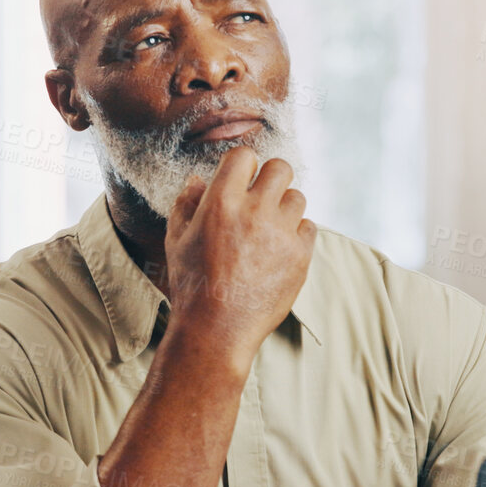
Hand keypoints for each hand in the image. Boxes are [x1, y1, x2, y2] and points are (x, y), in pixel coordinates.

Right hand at [163, 146, 315, 362]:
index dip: (242, 166)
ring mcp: (281, 233)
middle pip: (280, 168)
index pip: (244, 156)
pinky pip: (308, 227)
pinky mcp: (300, 256)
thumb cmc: (192, 285)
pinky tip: (279, 248)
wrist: (216, 329)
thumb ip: (186, 204)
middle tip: (261, 198)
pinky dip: (296, 233)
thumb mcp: (177, 240)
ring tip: (269, 228)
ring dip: (284, 207)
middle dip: (271, 178)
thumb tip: (197, 180)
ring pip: (298, 197)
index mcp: (221, 202)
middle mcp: (255, 211)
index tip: (240, 180)